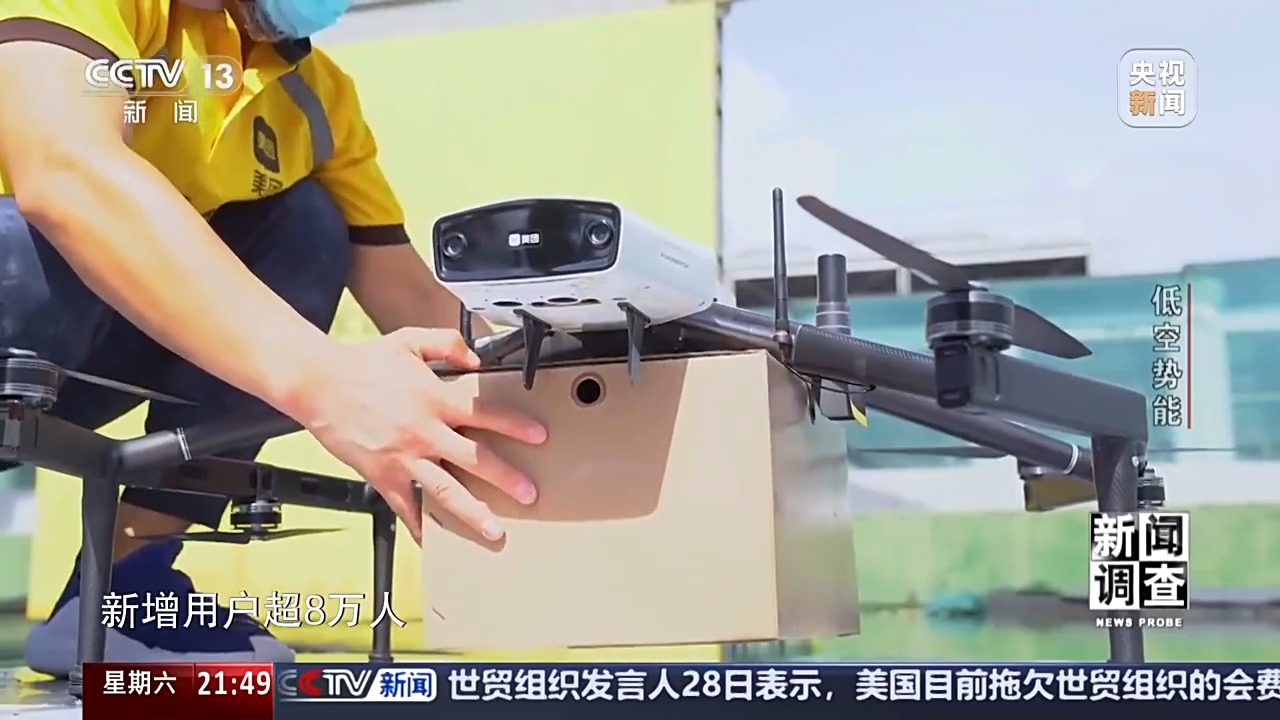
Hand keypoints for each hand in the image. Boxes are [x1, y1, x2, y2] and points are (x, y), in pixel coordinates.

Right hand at [293, 328, 546, 543]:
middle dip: (506, 478)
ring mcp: (404, 458)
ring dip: (472, 512)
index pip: (486, 414)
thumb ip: (448, 344)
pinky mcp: (383, 476)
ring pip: (445, 491)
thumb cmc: (363, 364)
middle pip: (474, 459)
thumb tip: (475, 356)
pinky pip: (406, 507)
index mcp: (436, 399)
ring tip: (495, 530)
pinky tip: (433, 540)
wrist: (320, 384)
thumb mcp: (410, 341)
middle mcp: (424, 432)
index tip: (539, 437)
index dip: (516, 425)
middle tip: (530, 494)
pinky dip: (419, 526)